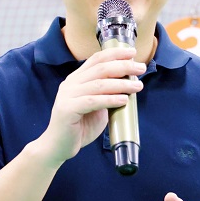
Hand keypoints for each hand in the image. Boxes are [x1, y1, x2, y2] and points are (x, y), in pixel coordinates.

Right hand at [40, 46, 144, 167]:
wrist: (58, 146)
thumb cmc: (79, 127)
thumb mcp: (96, 106)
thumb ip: (107, 94)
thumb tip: (129, 84)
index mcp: (76, 79)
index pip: (96, 59)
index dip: (115, 54)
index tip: (132, 53)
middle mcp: (71, 83)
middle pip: (100, 69)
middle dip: (123, 66)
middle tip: (140, 69)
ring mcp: (68, 95)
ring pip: (98, 84)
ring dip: (121, 84)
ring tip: (137, 86)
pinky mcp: (67, 109)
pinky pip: (93, 101)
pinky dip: (110, 100)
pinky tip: (124, 100)